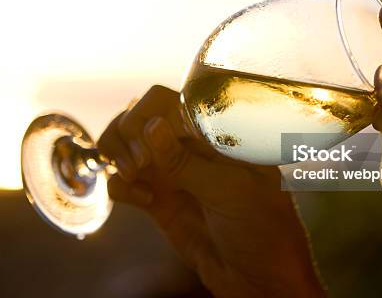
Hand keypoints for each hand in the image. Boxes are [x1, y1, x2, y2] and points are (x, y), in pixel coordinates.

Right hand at [97, 85, 323, 296]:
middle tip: (139, 167)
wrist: (259, 281)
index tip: (148, 143)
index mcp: (214, 133)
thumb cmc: (262, 229)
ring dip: (118, 156)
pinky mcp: (159, 199)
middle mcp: (189, 146)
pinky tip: (142, 202)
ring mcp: (173, 172)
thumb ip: (187, 161)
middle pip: (138, 118)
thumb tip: (151, 125)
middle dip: (128, 135)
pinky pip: (124, 181)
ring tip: (134, 178)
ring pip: (126, 144)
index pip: (168, 101)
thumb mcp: (230, 191)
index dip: (148, 114)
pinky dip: (121, 186)